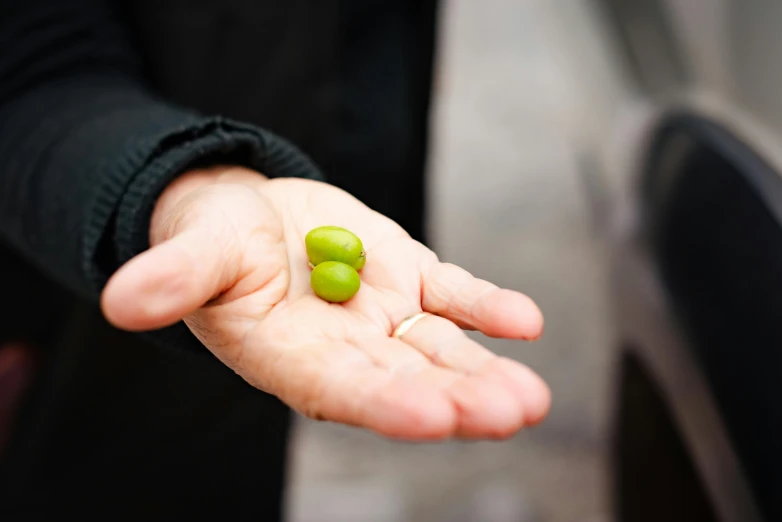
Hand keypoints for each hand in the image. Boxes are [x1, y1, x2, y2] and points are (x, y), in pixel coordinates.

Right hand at [101, 166, 549, 439]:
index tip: (433, 416)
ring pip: (439, 349)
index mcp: (289, 355)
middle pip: (404, 379)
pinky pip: (451, 294)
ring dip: (484, 370)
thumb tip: (122, 303)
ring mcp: (383, 315)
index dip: (385, 403)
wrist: (248, 217)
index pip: (340, 389)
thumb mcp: (191, 252)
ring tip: (530, 397)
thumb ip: (170, 278)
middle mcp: (344, 348)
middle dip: (455, 398)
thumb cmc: (212, 243)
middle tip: (508, 412)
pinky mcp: (408, 277)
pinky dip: (485, 306)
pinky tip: (523, 320)